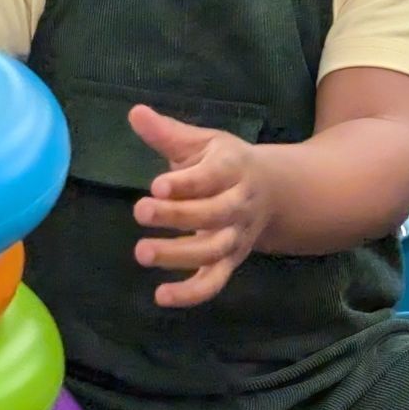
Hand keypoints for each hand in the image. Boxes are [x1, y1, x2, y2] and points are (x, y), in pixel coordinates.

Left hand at [127, 105, 273, 306]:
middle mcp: (239, 205)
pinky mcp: (229, 262)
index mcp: (234, 169)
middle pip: (214, 213)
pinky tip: (161, 296)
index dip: (187, 183)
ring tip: (142, 252)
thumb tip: (135, 112)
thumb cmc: (227, 164)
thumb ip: (168, 133)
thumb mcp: (204, 143)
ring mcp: (236, 237)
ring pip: (213, 250)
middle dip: (178, 215)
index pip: (213, 176)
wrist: (273, 192)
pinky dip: (191, 294)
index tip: (157, 186)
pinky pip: (214, 282)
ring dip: (179, 254)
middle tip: (141, 211)